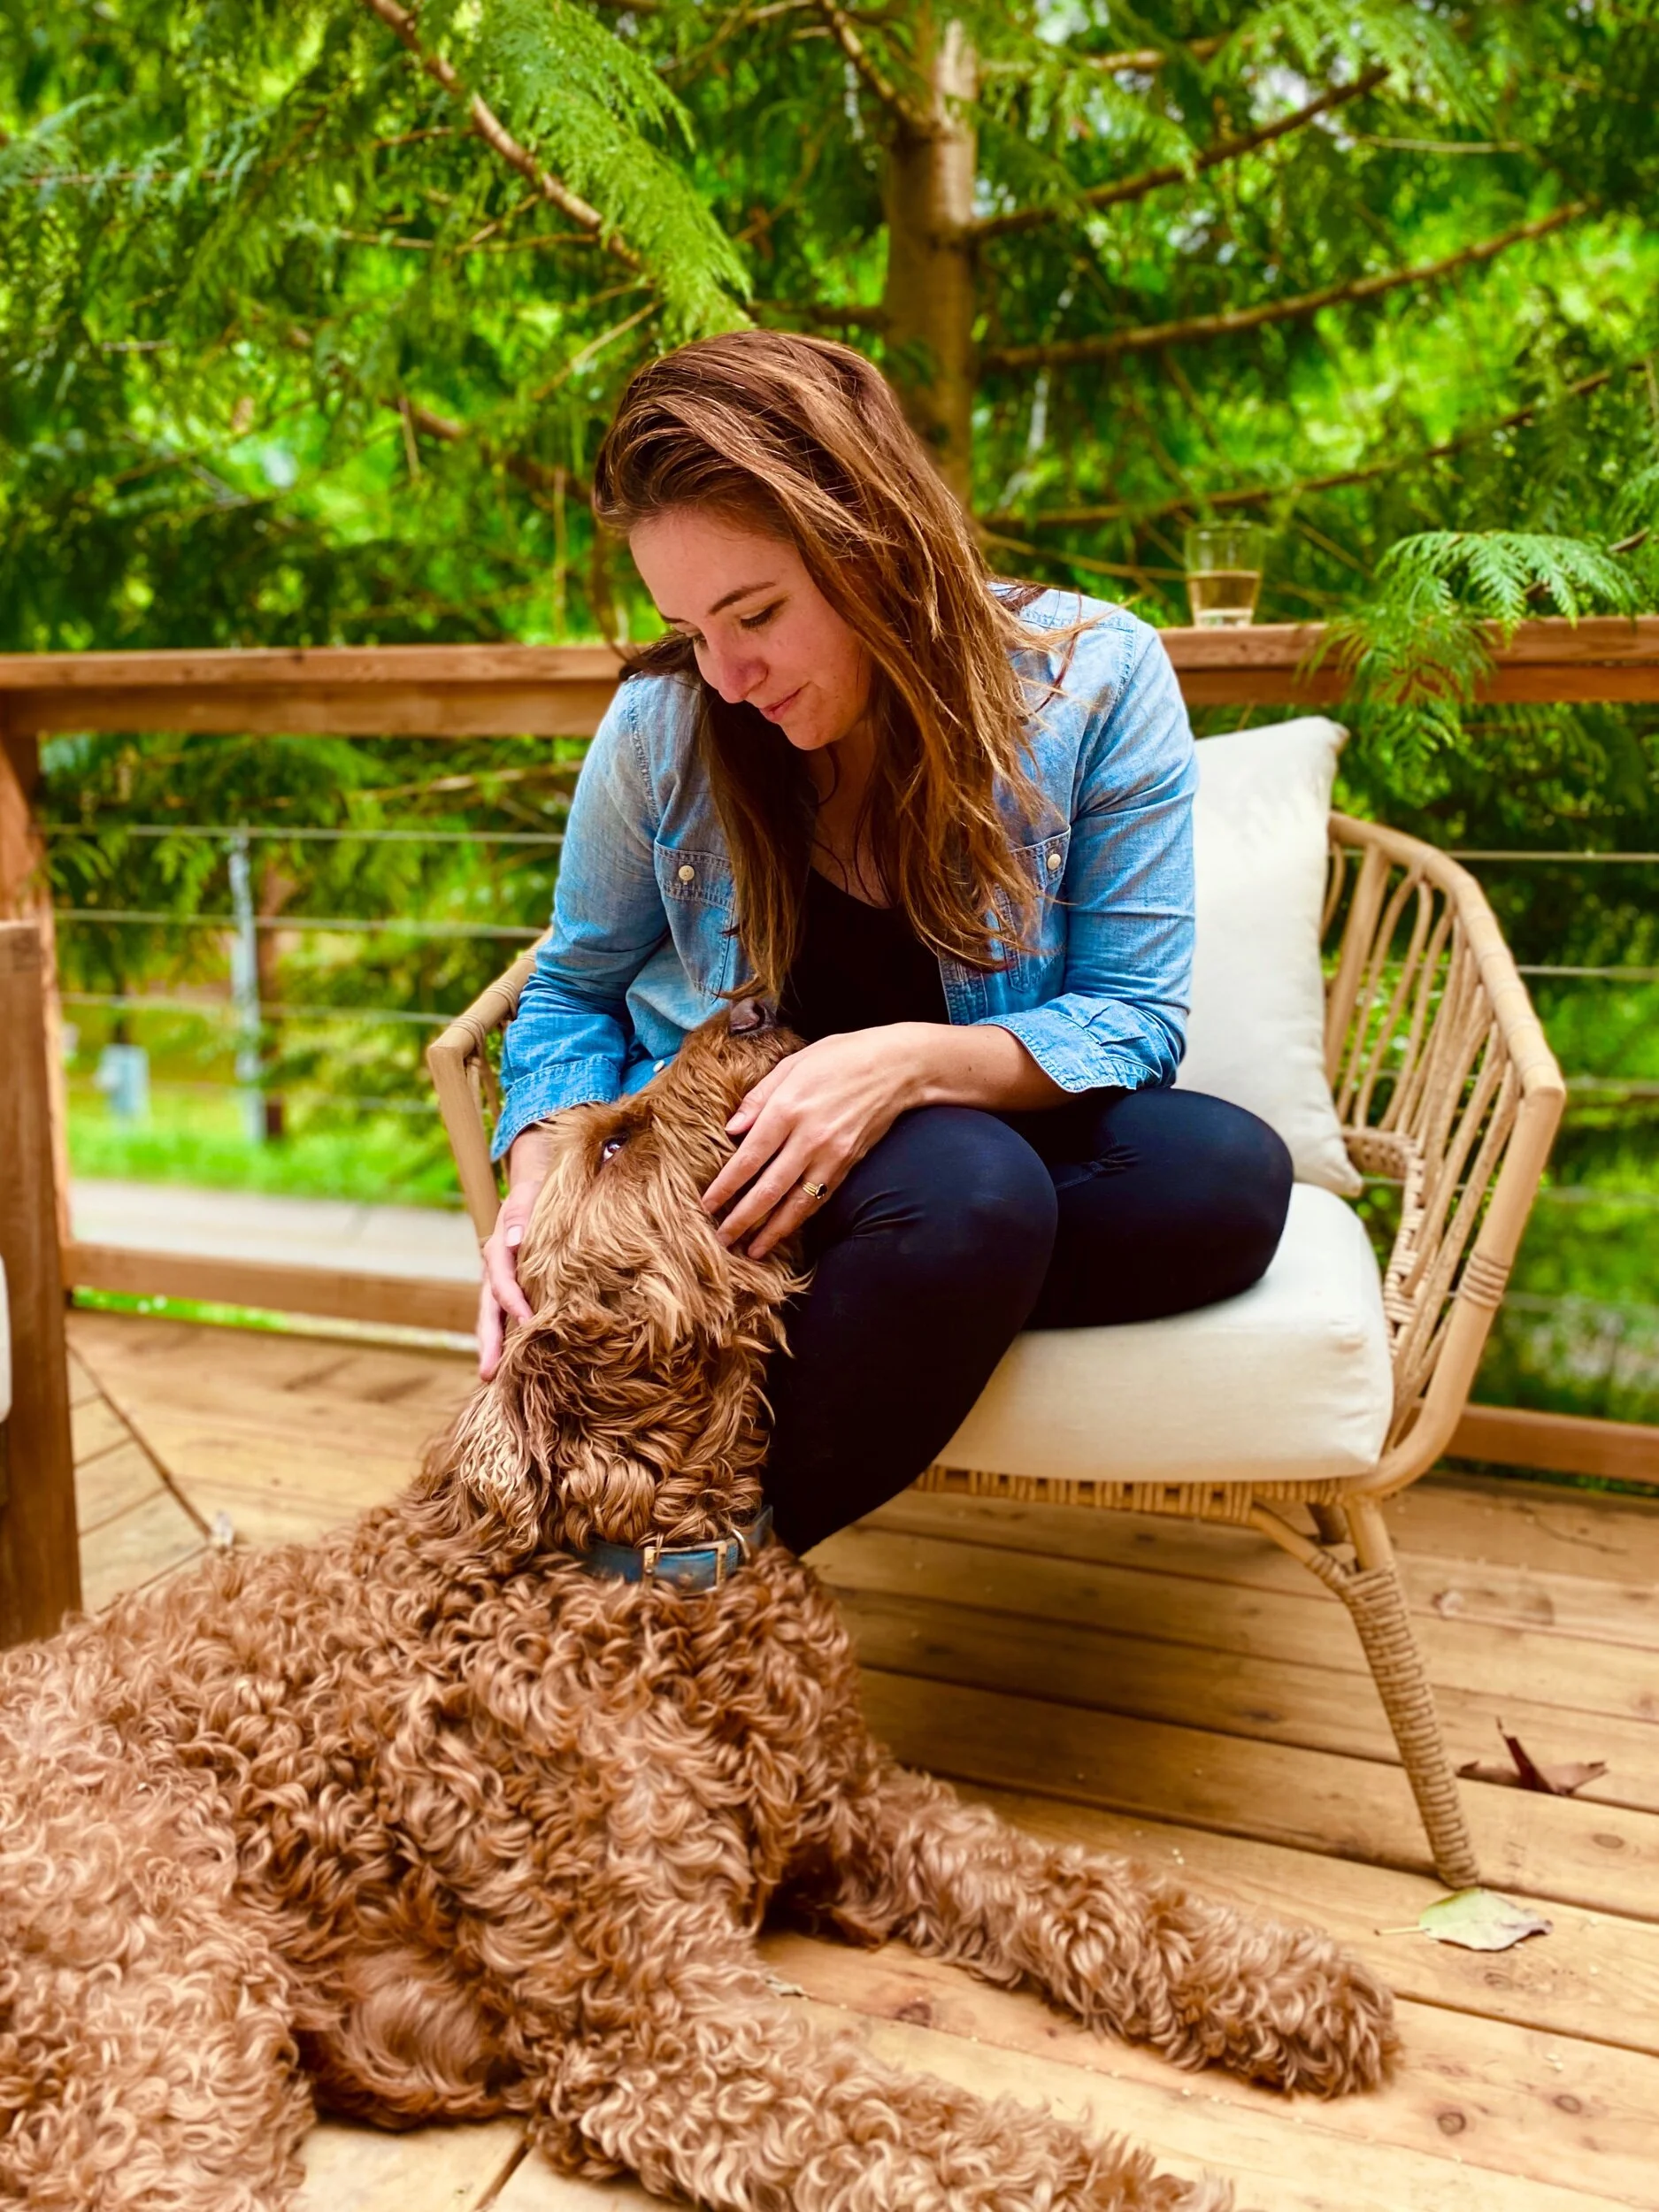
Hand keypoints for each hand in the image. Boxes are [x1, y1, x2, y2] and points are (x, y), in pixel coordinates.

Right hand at [477, 1128, 552, 1379]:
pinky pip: (509, 1317)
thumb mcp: (528, 1196)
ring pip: (495, 1319)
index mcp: (497, 1252)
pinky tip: (517, 1363)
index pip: (502, 1282)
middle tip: (488, 1373)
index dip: (512, 1303)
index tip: (527, 1322)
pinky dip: (510, 1338)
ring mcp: (502, 1284)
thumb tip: (514, 1241)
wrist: (534, 1188)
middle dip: (488, 1342)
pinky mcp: (515, 1290)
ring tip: (495, 1379)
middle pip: (488, 1311)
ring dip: (495, 1347)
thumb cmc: (536, 1193)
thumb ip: (521, 1216)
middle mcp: (495, 1272)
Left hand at [701, 1025, 929, 1258]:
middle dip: (743, 1218)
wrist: (897, 1066)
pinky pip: (820, 1198)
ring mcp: (832, 1154)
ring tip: (752, 1251)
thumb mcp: (793, 1063)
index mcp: (788, 1108)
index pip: (749, 1157)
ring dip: (772, 1231)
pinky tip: (785, 1231)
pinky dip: (800, 1219)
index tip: (707, 1204)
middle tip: (722, 1239)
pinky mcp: (849, 1164)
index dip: (726, 1185)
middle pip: (769, 1188)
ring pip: (796, 1203)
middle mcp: (809, 1137)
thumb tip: (730, 1130)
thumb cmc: (841, 1057)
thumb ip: (759, 1098)